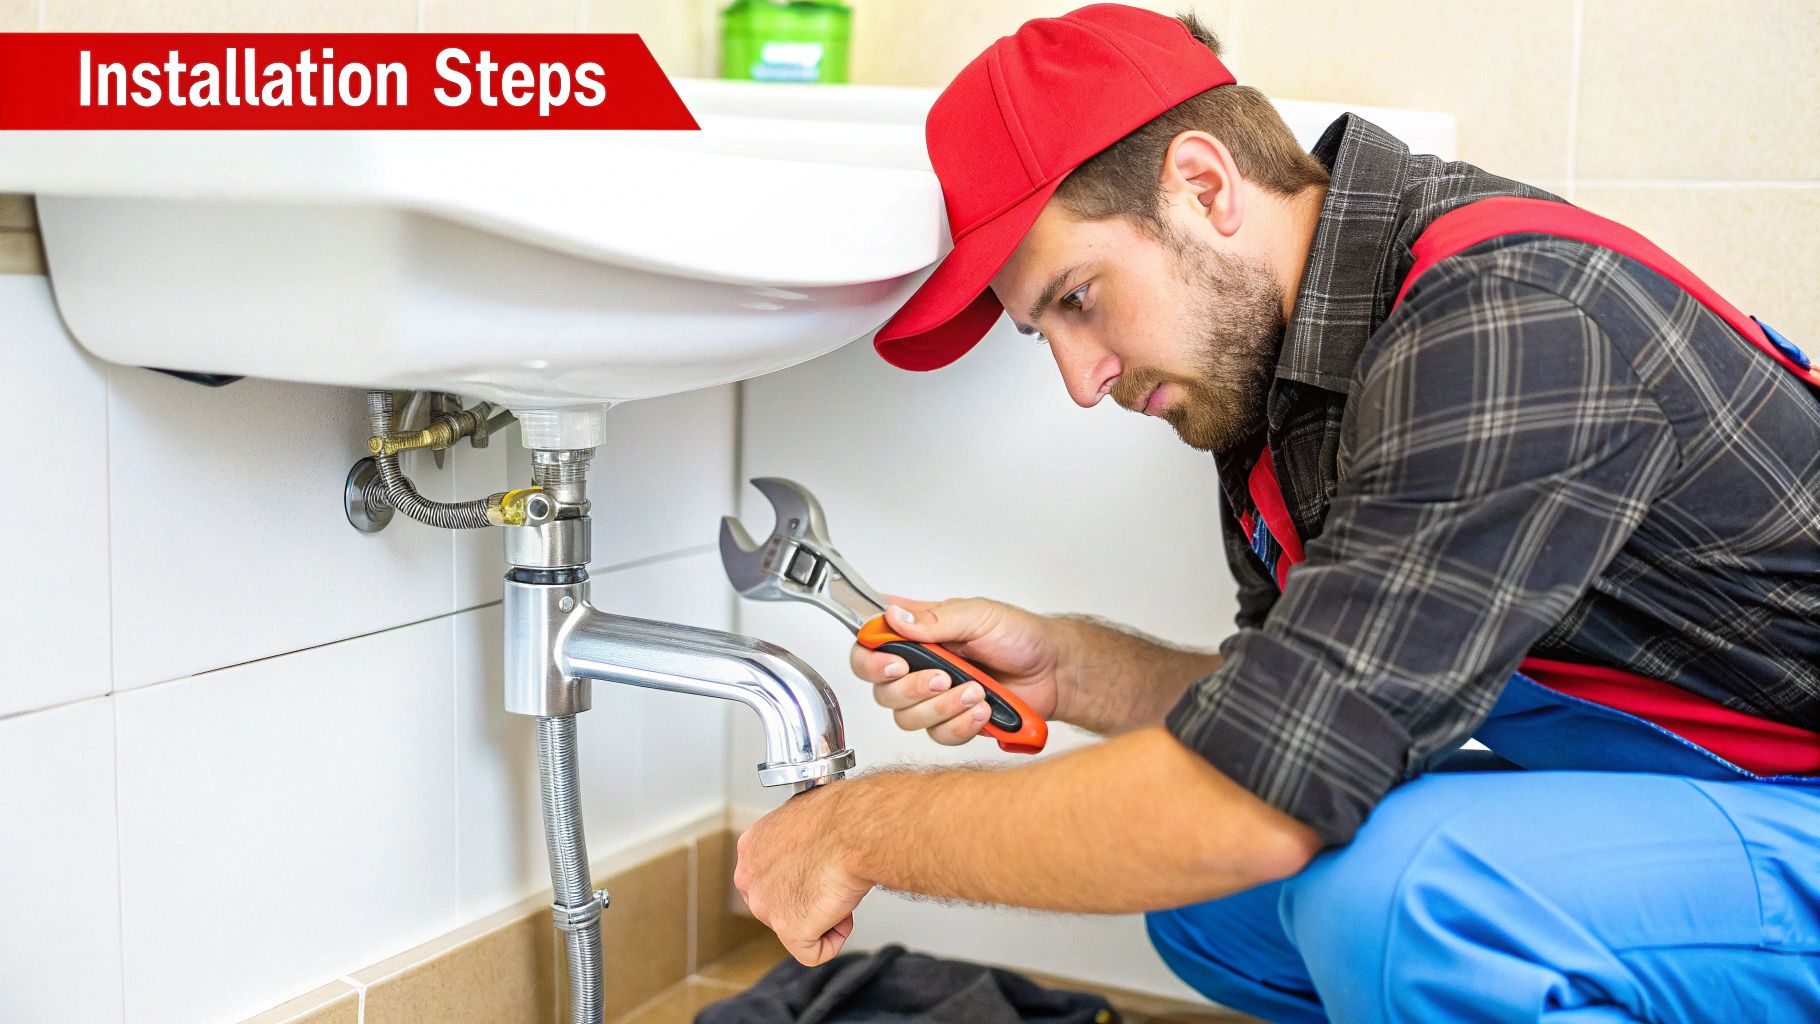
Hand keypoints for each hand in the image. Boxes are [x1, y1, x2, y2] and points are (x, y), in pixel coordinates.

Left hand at [734, 785, 873, 965]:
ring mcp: (766, 906)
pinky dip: (833, 941)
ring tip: (841, 893)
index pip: (770, 877)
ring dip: (823, 917)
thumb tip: (812, 849)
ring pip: (795, 929)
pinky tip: (843, 917)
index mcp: (751, 846)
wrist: (855, 829)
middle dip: (809, 900)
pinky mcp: (789, 930)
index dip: (800, 878)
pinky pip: (812, 953)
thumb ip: (797, 841)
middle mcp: (750, 877)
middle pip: (779, 905)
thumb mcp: (806, 816)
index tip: (820, 870)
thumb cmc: (842, 816)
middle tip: (833, 883)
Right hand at [850, 596, 1064, 745]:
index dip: (870, 659)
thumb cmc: (1019, 636)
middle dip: (912, 688)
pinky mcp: (952, 722)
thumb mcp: (979, 615)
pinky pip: (938, 735)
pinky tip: (982, 710)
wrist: (1054, 671)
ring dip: (941, 707)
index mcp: (918, 632)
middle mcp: (919, 666)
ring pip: (907, 718)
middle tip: (942, 677)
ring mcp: (934, 697)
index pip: (869, 645)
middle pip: (881, 689)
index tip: (894, 664)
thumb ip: (935, 619)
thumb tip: (894, 616)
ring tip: (975, 690)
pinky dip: (961, 724)